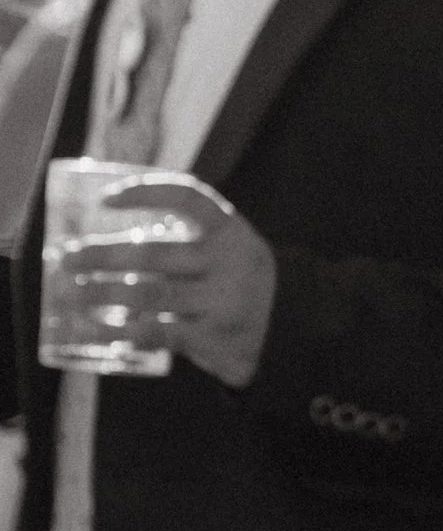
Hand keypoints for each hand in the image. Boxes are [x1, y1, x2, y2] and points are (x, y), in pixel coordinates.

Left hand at [64, 173, 274, 387]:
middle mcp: (229, 262)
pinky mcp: (216, 337)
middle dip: (103, 256)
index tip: (105, 200)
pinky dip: (124, 331)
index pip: (188, 198)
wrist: (288, 327)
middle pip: (155, 253)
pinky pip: (161, 332)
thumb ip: (181, 242)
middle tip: (66, 259)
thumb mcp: (222, 250)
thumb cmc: (234, 282)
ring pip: (152, 293)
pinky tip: (96, 330)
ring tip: (72, 295)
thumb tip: (103, 246)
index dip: (146, 193)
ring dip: (104, 294)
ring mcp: (225, 301)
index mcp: (229, 230)